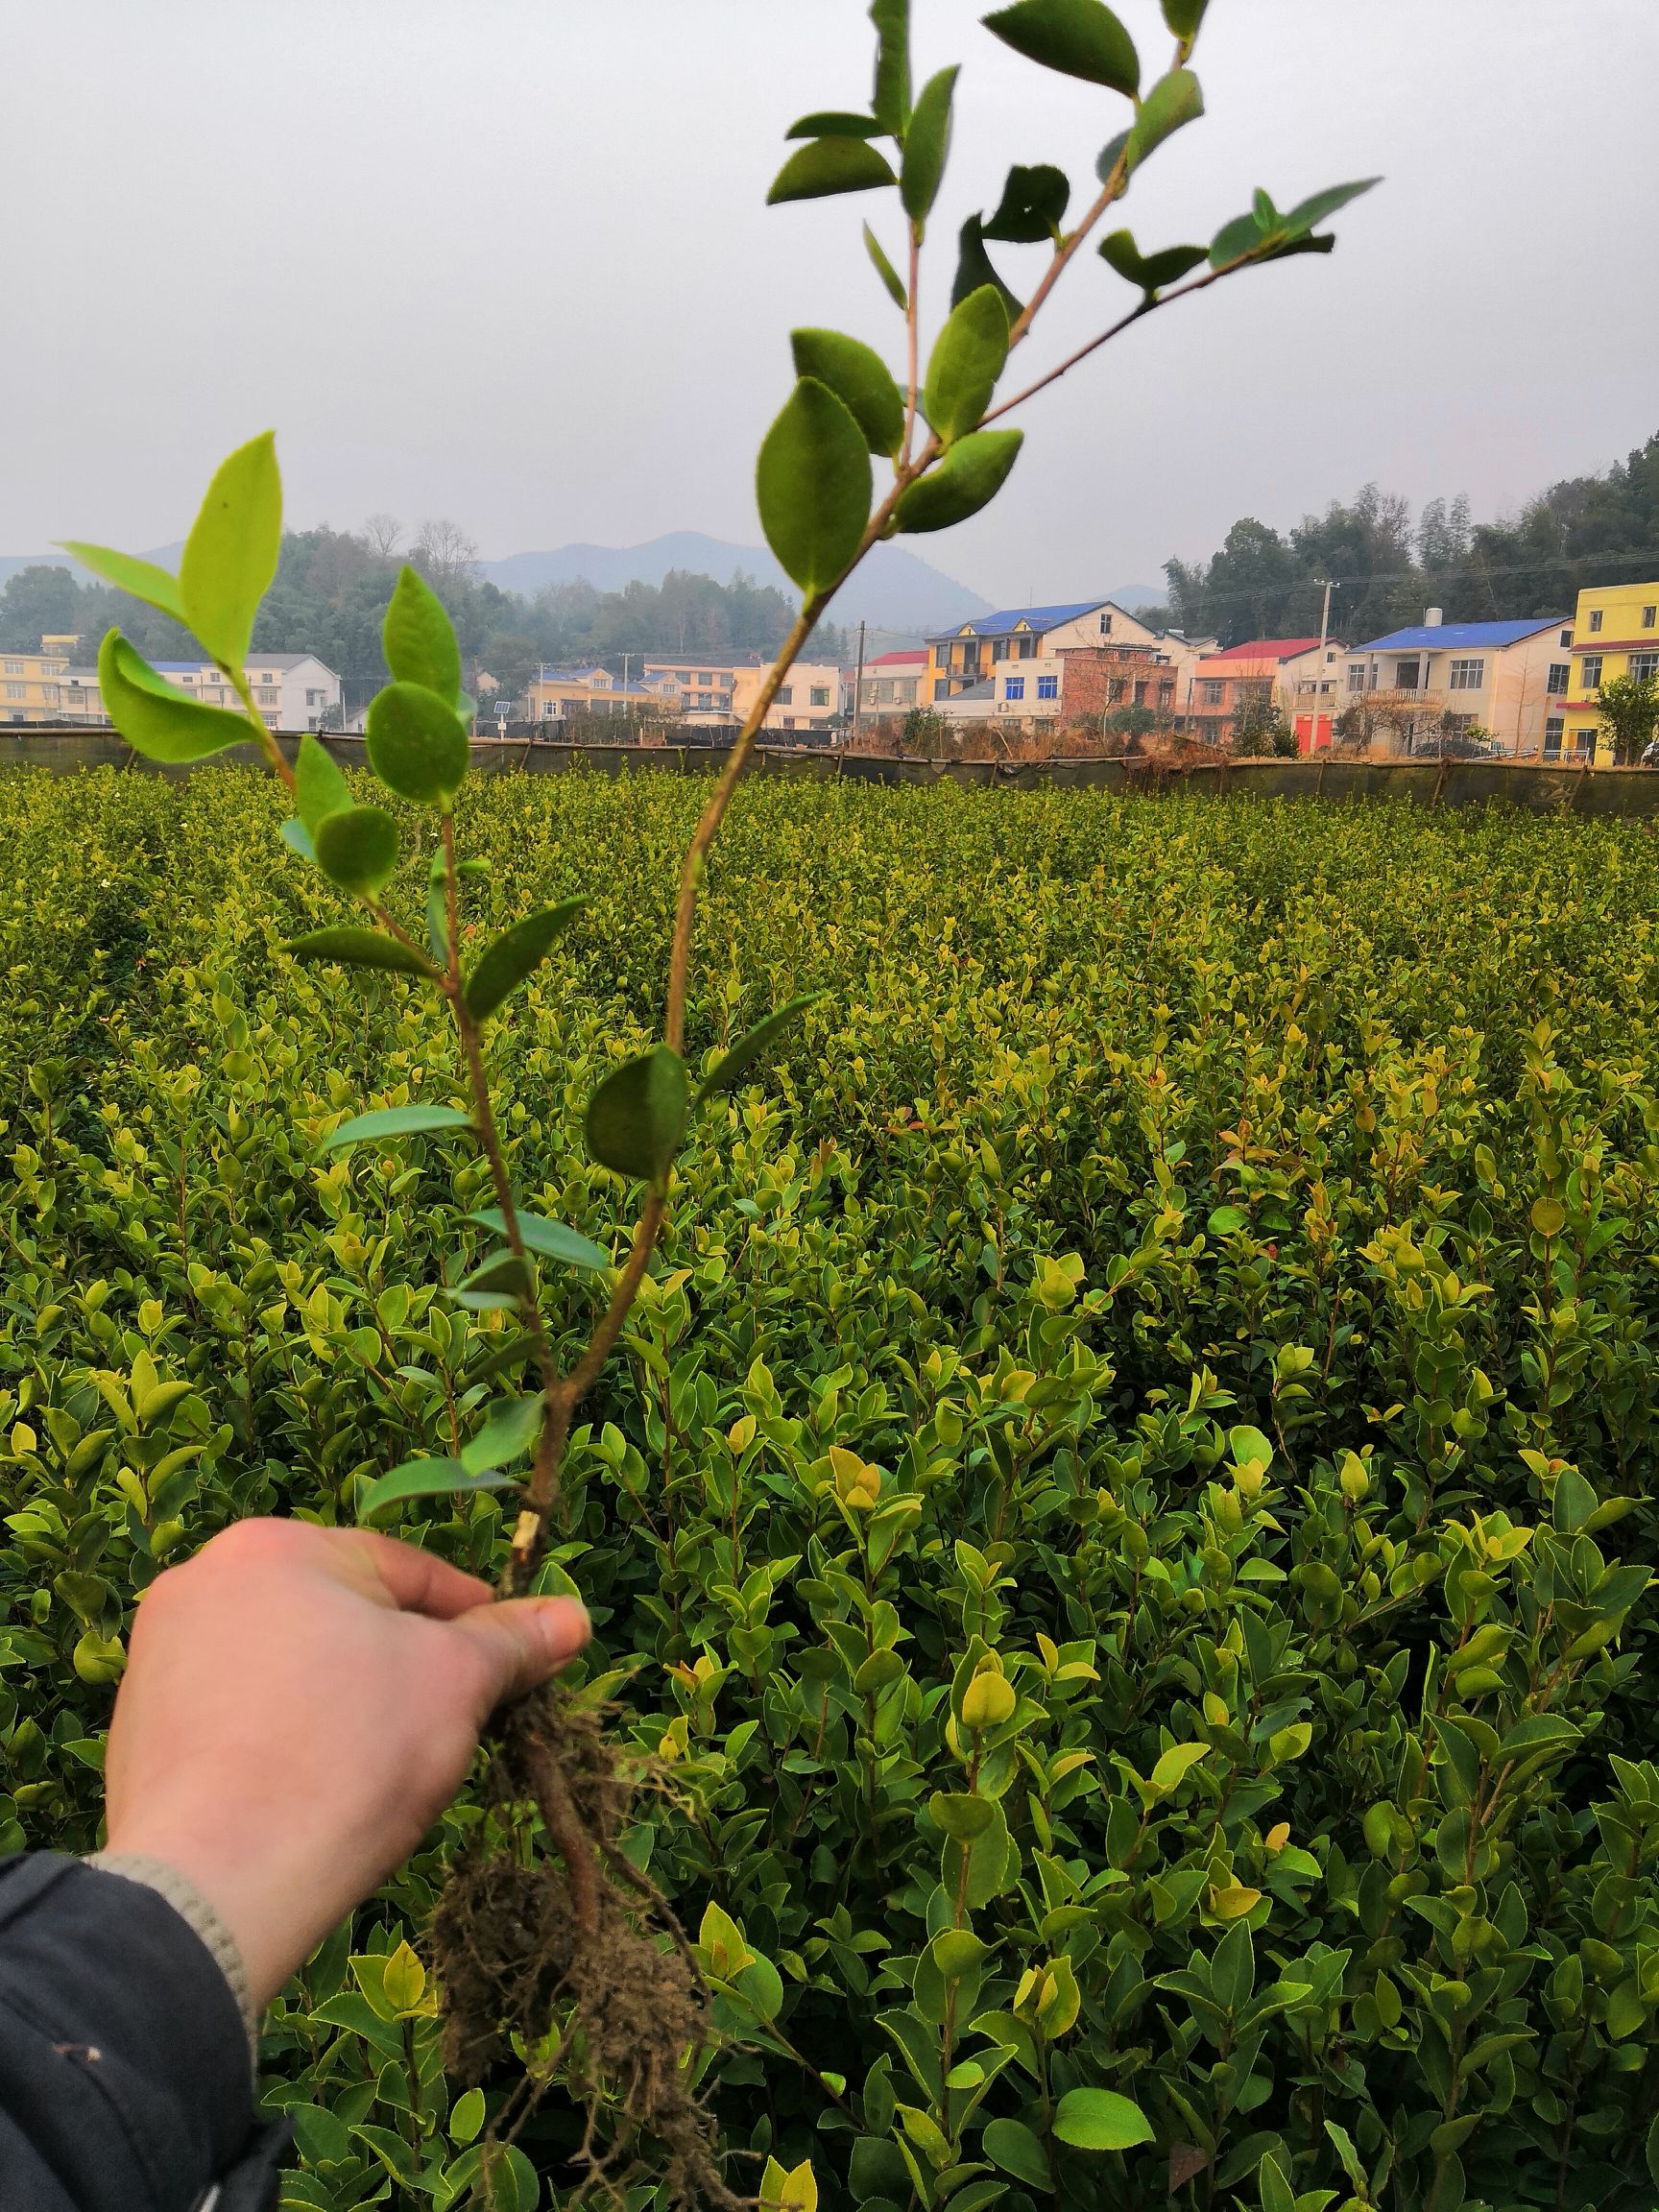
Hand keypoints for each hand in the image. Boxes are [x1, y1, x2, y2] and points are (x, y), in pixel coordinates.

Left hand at [101, 1518, 588, 2008]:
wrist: (218, 1885)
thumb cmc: (348, 1758)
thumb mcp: (456, 1685)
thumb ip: (512, 1642)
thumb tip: (574, 1616)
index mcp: (275, 1545)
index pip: (407, 1569)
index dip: (472, 1620)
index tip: (510, 1668)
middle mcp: (203, 1581)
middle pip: (343, 1615)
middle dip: (402, 1665)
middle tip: (453, 1724)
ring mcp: (159, 1658)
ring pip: (291, 1666)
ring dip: (345, 1702)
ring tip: (386, 1766)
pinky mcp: (139, 1731)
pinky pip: (241, 1717)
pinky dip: (286, 1741)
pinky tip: (318, 1791)